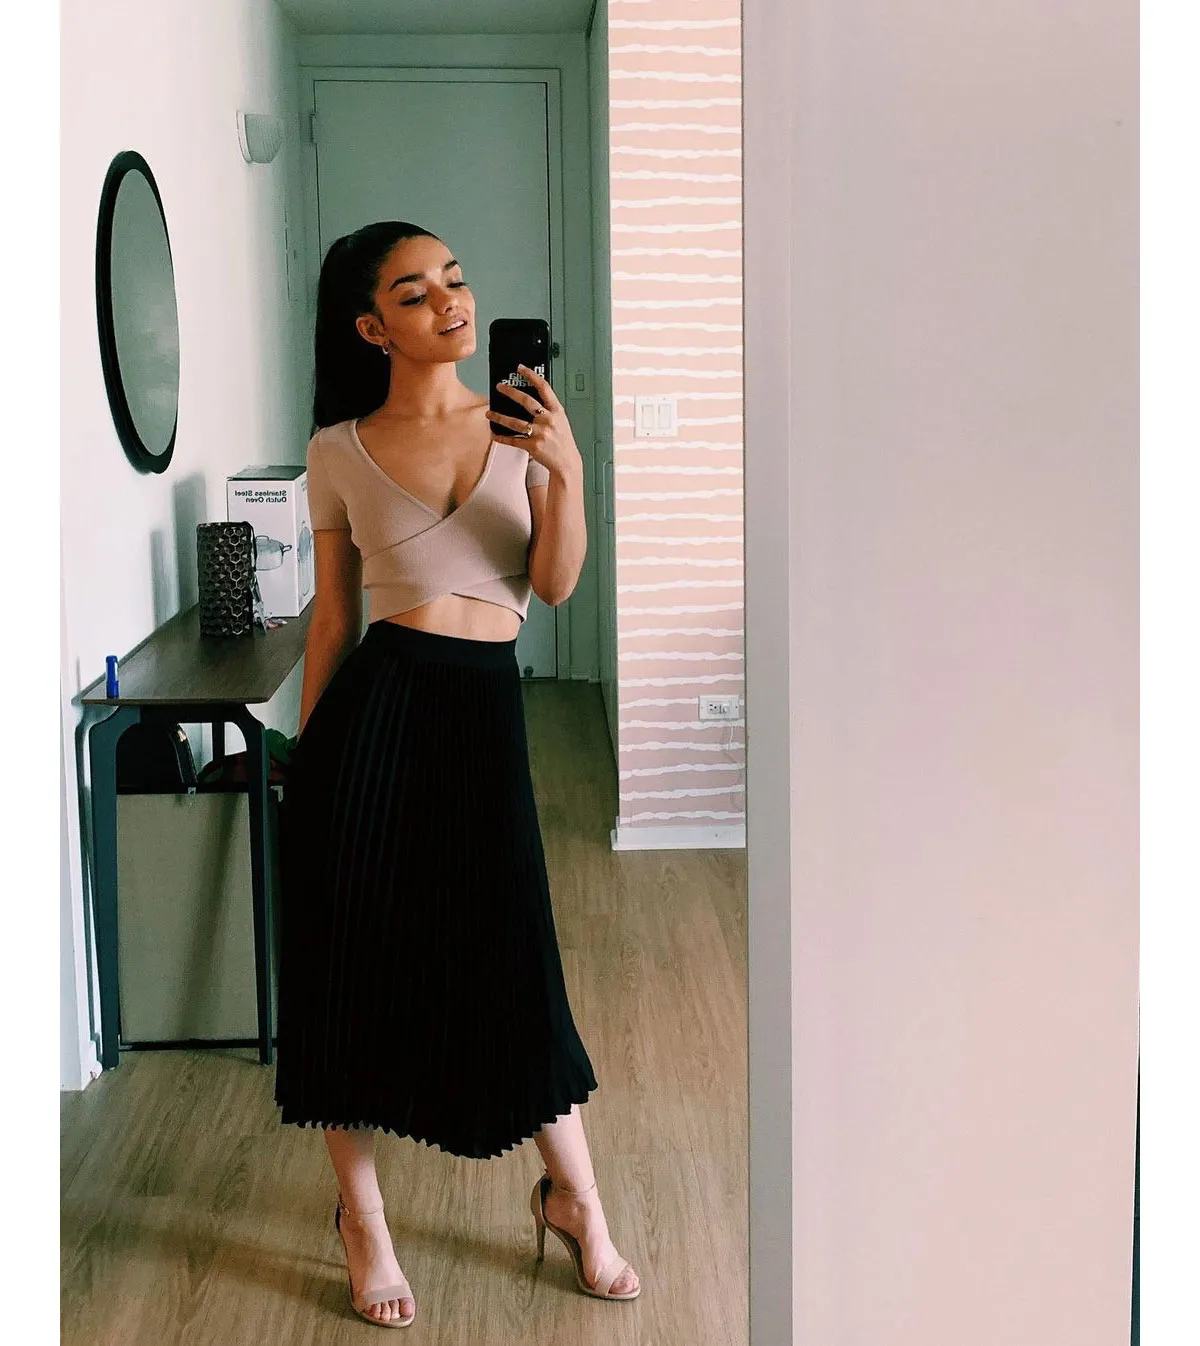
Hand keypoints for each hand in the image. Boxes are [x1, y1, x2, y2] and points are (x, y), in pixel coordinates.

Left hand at [488, 364, 581, 482]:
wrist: (567, 463)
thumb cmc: (563, 442)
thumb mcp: (561, 422)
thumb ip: (548, 410)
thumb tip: (529, 400)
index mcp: (557, 411)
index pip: (544, 388)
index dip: (531, 375)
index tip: (520, 368)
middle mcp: (548, 420)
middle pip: (526, 401)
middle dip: (510, 392)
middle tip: (499, 387)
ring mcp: (541, 433)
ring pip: (514, 422)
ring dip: (499, 417)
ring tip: (489, 413)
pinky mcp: (533, 446)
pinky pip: (513, 440)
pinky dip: (502, 437)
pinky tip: (494, 434)